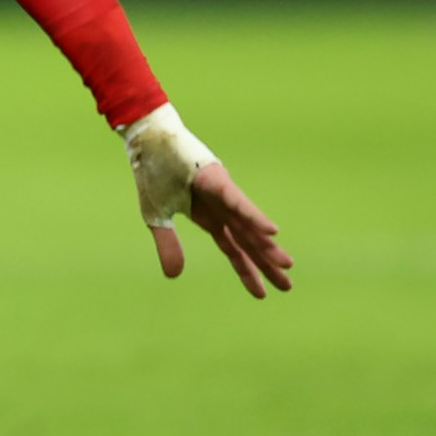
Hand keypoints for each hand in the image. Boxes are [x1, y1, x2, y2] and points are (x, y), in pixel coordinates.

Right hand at [124, 103, 292, 297]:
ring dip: (267, 245)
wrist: (147, 142)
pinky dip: (254, 217)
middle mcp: (222, 208)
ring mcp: (223, 194)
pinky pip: (238, 203)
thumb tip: (175, 276)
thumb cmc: (152, 174)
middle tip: (287, 286)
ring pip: (248, 225)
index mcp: (209, 218)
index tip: (262, 294)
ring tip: (287, 265)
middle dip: (267, 264)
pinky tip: (271, 232)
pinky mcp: (218, 181)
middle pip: (248, 242)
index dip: (246, 271)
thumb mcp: (156, 217)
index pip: (233, 249)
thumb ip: (168, 245)